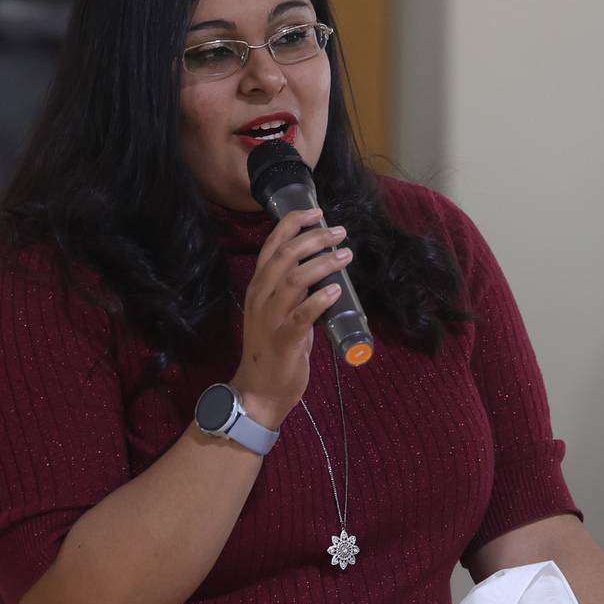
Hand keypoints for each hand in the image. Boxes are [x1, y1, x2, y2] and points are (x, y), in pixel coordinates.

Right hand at [230, 208, 351, 428]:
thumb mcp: (278, 313)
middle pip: (284, 256)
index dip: (292, 224)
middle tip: (338, 232)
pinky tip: (337, 289)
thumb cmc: (272, 351)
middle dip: (313, 238)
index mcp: (258, 288)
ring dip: (322, 263)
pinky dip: (320, 300)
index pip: (271, 246)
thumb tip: (324, 270)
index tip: (316, 212)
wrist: (258, 391)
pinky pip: (301, 315)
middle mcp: (260, 298)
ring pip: (293, 279)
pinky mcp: (283, 340)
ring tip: (345, 255)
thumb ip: (294, 292)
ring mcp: (270, 319)